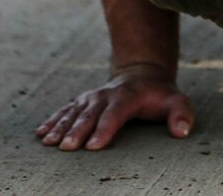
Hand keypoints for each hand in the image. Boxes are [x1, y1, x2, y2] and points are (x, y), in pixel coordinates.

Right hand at [35, 63, 193, 150]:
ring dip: (60, 126)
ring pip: (74, 112)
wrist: (142, 74)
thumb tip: (182, 132)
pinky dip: (53, 120)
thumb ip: (182, 115)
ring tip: (48, 142)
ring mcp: (92, 97)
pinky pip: (65, 110)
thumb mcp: (177, 101)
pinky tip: (40, 133)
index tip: (94, 146)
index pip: (115, 113)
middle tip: (66, 147)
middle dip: (77, 130)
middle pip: (90, 114)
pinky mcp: (82, 101)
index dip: (105, 129)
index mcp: (128, 96)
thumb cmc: (161, 96)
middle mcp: (106, 95)